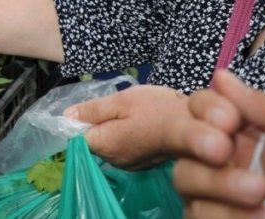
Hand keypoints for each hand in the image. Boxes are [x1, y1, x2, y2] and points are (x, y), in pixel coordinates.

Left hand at [64, 84, 189, 168]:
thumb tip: (66, 115)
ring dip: (115, 128)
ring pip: (110, 142)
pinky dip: (128, 134)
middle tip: (121, 108)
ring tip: (135, 115)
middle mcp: (115, 161)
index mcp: (106, 146)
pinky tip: (142, 124)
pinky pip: (124, 147)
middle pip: (94, 139)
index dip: (83, 119)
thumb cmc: (158, 108)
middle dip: (101, 122)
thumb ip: (92, 109)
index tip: (98, 108)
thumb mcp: (121, 101)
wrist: (198, 123)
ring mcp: (130, 164)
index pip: (78, 135)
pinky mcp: (142, 163)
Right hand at [167, 71, 264, 218]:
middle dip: (193, 139)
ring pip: (184, 176)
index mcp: (244, 131)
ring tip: (260, 193)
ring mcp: (211, 192)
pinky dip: (228, 216)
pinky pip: (196, 213)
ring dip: (221, 184)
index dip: (206, 108)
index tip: (229, 120)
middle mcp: (221, 157)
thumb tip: (222, 74)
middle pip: (177, 136)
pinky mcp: (210, 218)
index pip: (202, 105)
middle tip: (220, 151)